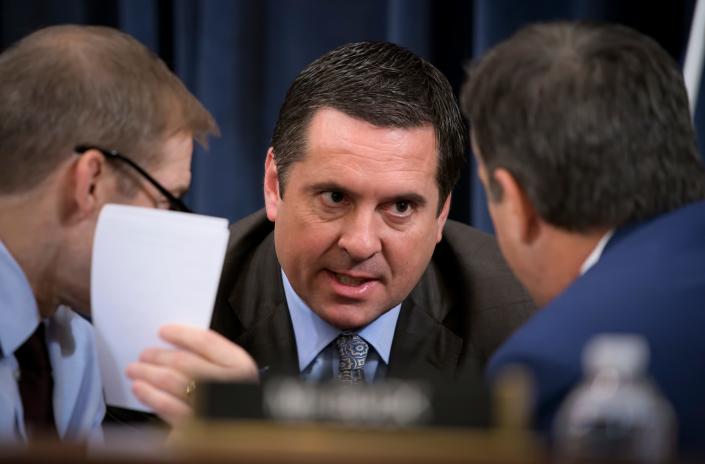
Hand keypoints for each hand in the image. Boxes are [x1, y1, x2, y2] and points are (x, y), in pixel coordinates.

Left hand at [125, 324, 257, 425]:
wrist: (240, 437)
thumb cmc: (234, 404)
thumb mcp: (235, 378)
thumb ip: (214, 361)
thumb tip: (177, 347)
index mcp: (242, 367)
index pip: (207, 342)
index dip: (182, 334)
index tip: (164, 331)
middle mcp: (228, 385)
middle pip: (186, 362)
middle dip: (159, 355)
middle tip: (144, 353)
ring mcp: (212, 405)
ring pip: (173, 381)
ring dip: (149, 372)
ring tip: (135, 369)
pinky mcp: (197, 426)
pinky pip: (168, 407)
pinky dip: (151, 395)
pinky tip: (140, 389)